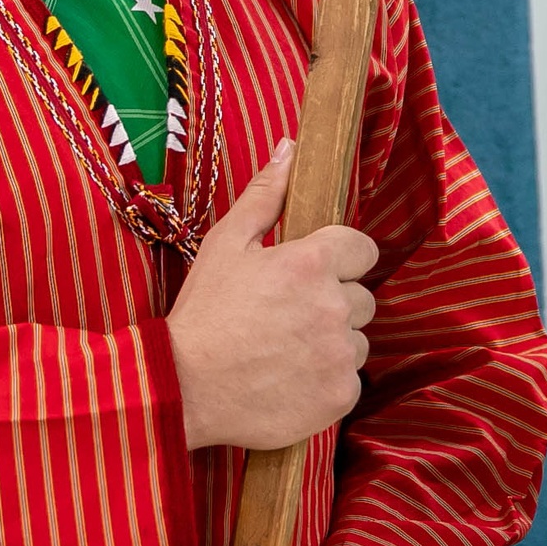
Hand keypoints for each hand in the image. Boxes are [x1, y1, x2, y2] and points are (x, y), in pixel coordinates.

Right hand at [167, 140, 378, 450]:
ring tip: (285, 349)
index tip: (314, 273)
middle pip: (362, 297)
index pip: (363, 248)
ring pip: (357, 340)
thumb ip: (265, 196)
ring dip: (332, 343)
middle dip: (333, 302)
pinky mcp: (339, 396)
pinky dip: (326, 381)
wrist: (183, 388)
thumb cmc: (203, 313)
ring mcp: (339, 354)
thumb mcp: (225, 244)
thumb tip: (290, 149)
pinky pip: (349, 380)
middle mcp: (334, 305)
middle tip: (288, 315)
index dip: (340, 259)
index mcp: (312, 262)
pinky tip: (289, 378)